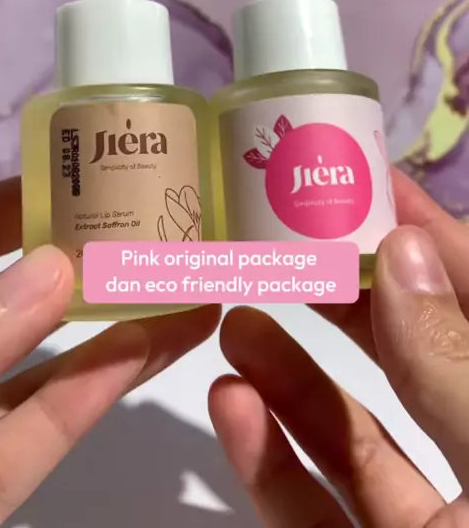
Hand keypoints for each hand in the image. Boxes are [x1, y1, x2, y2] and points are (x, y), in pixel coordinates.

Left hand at [0, 178, 220, 526]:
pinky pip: (43, 434)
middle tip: (155, 224)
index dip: (12, 206)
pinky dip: (97, 391)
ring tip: (187, 286)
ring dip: (118, 326)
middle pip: (19, 302)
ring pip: (45, 369)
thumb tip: (54, 264)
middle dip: (84, 262)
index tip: (77, 176)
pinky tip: (155, 346)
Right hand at [210, 169, 468, 526]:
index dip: (427, 239)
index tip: (364, 184)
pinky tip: (231, 405)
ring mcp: (425, 523)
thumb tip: (401, 251)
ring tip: (235, 322)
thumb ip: (449, 362)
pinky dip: (266, 461)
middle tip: (283, 244)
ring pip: (350, 439)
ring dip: (286, 377)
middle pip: (407, 360)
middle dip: (342, 299)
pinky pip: (313, 515)